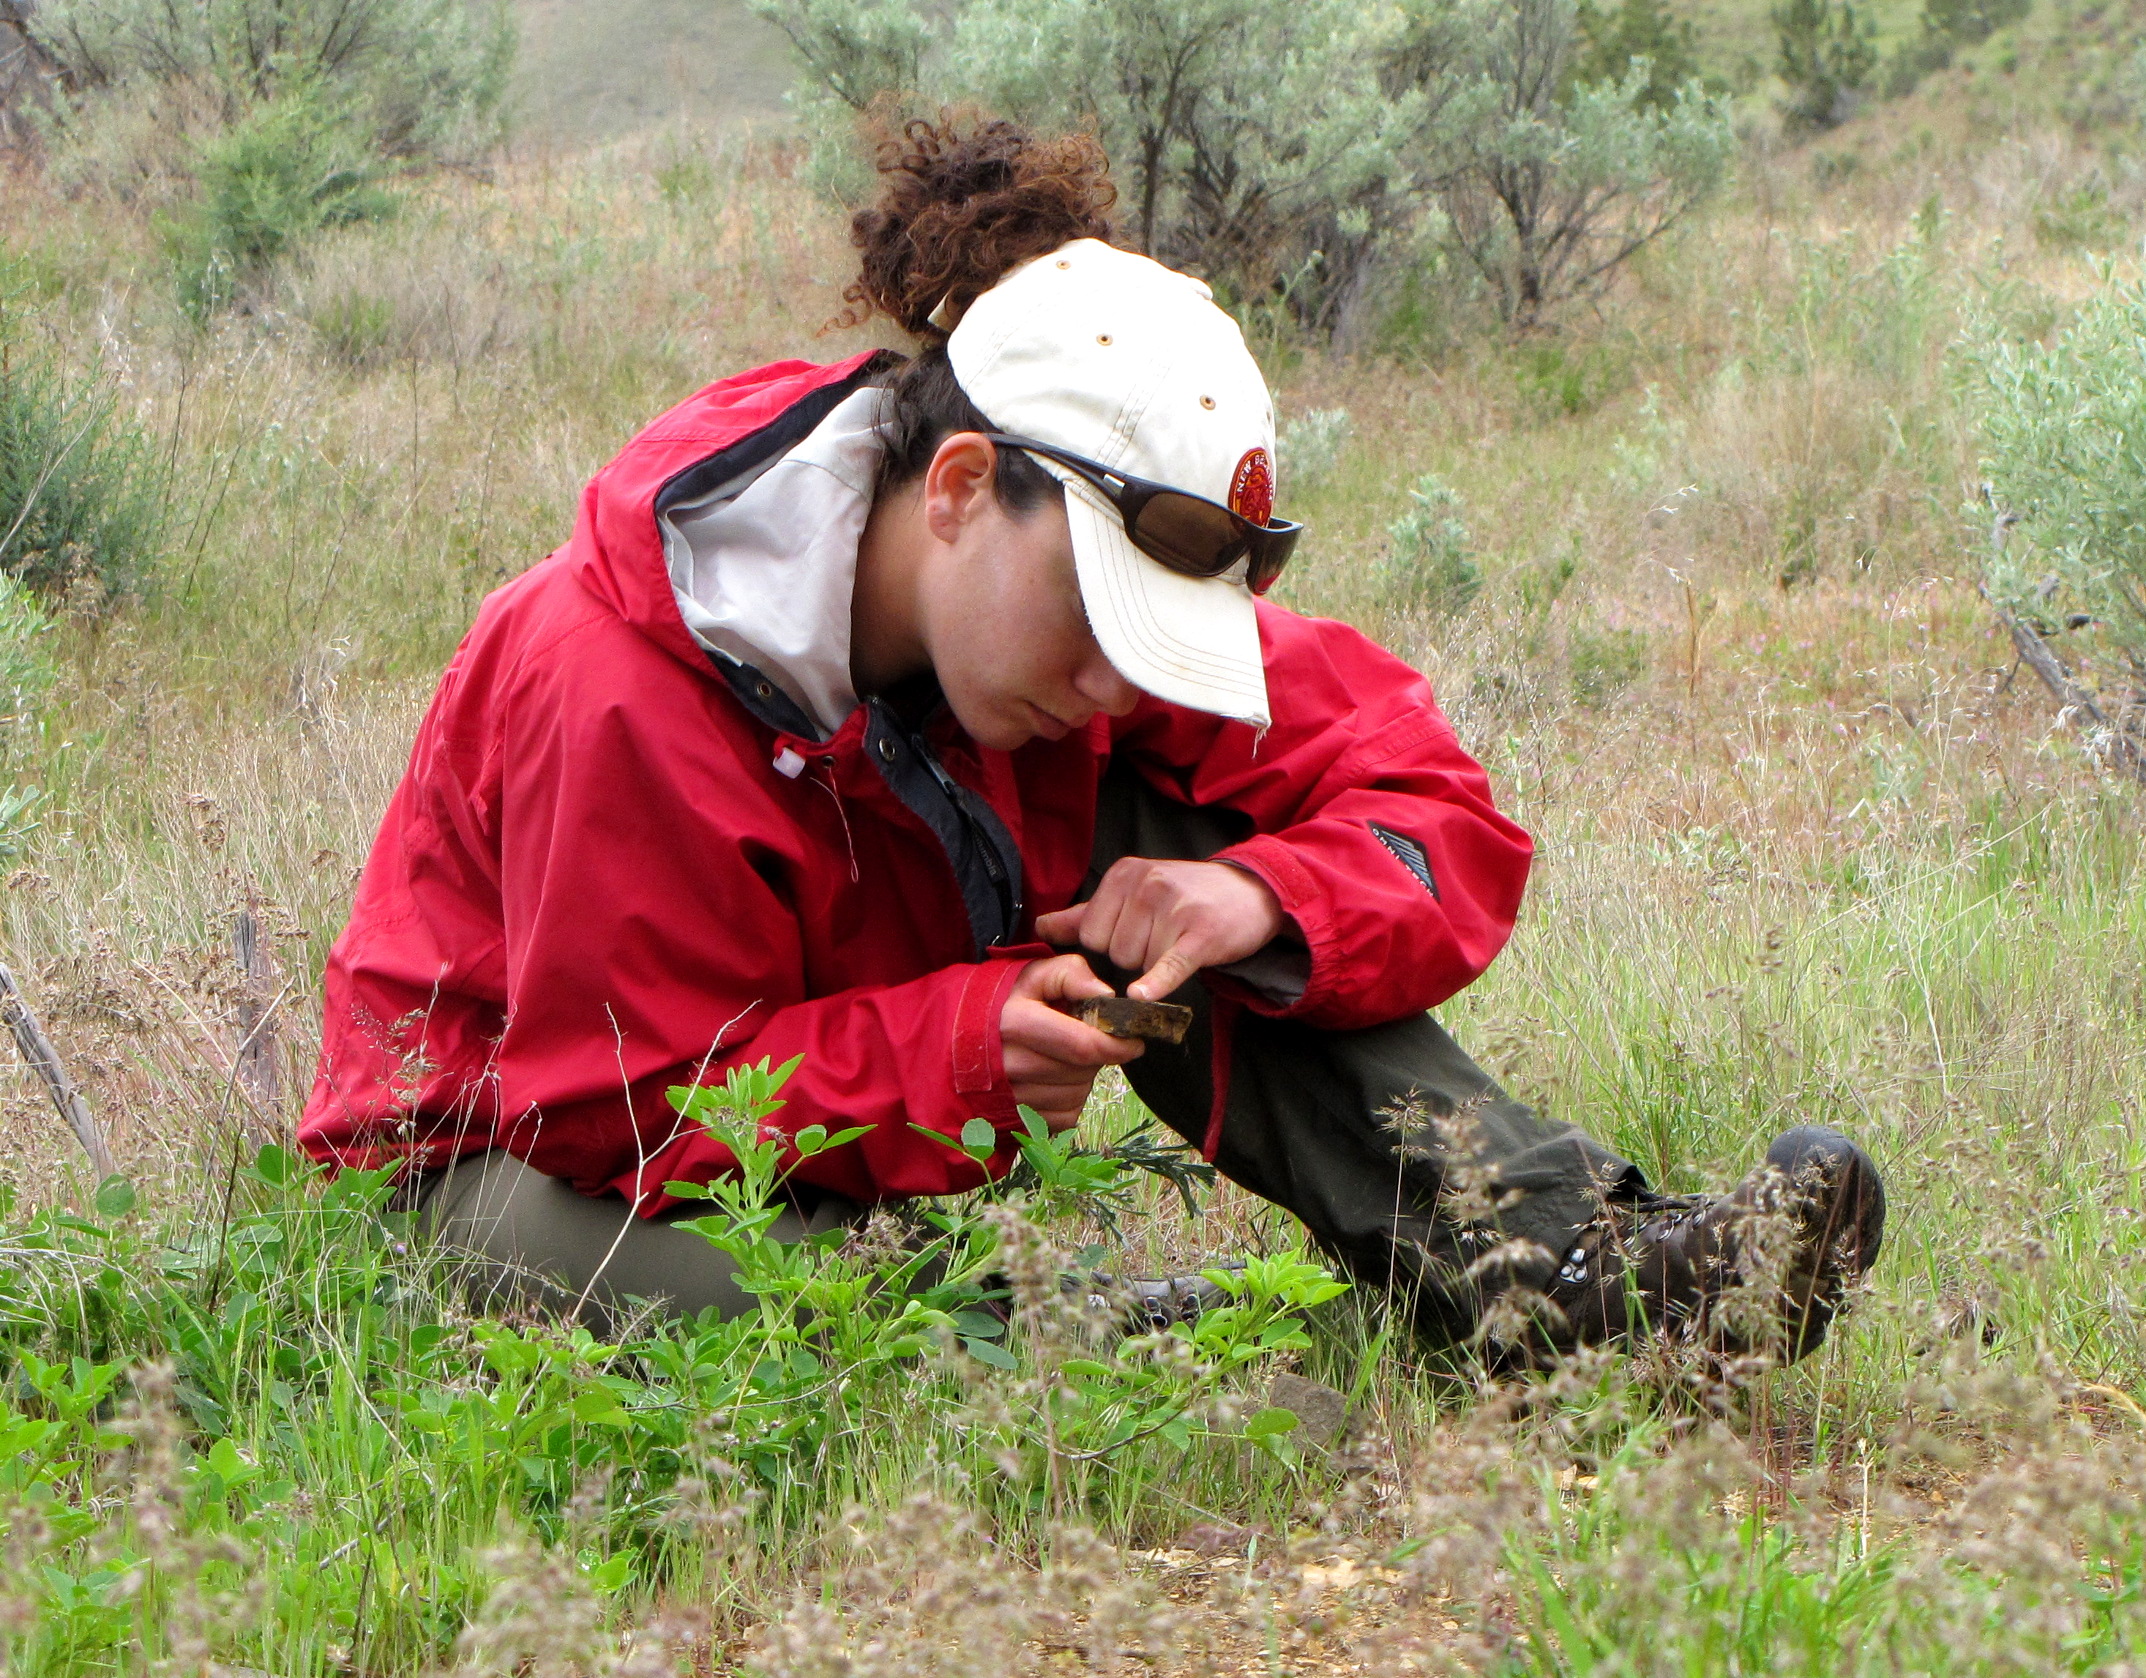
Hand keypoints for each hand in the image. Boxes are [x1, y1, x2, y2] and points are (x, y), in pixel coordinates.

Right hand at [998, 952, 1144, 1131]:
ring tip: (1061, 1057)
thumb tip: (1107, 995)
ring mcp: (1012, 1098)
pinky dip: (1069, 1098)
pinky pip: (1066, 1115)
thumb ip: (1070, 974)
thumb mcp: (1029, 975)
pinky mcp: (1017, 1121)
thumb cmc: (997, 1003)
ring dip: (1083, 1077)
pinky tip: (1052, 1079)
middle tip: (1085, 1038)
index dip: (1116, 1044)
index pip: (1083, 1045)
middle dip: (1097, 1054)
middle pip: (1083, 1070)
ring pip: (1078, 1094)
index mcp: (1016, 1025)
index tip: (1133, 1040)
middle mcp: (1012, 1066)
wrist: (947, 1044)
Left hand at [1033, 858, 1285, 1002]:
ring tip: (1181, 942)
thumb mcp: (1135, 892)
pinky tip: (1142, 996)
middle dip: (1135, 956)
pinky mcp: (1200, 934)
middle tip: (1165, 938)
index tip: (1140, 933)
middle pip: (1114, 952)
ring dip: (1157, 965)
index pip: (1091, 934)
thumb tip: (1040, 926)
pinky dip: (1155, 984)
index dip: (1112, 945)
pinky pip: (1167, 965)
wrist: (1251, 892)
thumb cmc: (1187, 896)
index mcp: (1123, 874)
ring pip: (1139, 964)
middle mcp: (1146, 885)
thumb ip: (1087, 913)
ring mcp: (1174, 908)